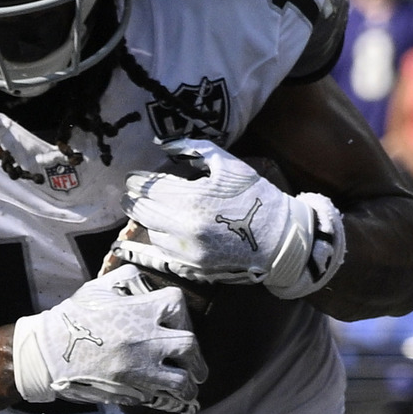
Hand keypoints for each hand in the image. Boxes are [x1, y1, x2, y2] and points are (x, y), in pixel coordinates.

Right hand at [8, 261, 204, 413]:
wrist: (47, 354)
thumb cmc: (71, 319)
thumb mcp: (97, 288)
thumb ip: (127, 279)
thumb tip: (147, 281)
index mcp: (138, 311)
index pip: (177, 305)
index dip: (181, 313)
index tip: (177, 323)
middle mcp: (144, 340)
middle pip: (189, 346)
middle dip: (196, 357)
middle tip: (195, 365)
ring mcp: (138, 369)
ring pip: (181, 381)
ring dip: (189, 385)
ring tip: (190, 387)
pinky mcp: (129, 390)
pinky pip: (161, 398)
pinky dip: (171, 400)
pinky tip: (172, 400)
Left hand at [115, 140, 345, 297]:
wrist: (281, 238)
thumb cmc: (256, 196)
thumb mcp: (228, 165)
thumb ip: (194, 149)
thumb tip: (163, 145)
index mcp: (192, 201)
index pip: (149, 189)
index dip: (137, 181)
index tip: (134, 177)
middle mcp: (184, 230)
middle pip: (142, 212)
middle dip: (134, 199)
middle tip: (131, 192)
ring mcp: (186, 252)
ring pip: (151, 233)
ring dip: (147, 220)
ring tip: (151, 209)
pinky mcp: (192, 268)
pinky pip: (162, 255)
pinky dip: (154, 243)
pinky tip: (145, 239)